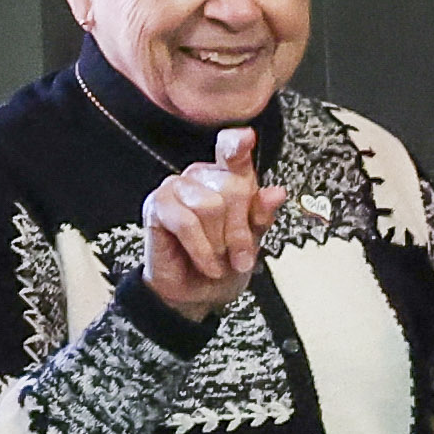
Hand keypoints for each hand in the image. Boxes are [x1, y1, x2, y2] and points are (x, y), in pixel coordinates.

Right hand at [141, 131, 271, 317]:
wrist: (196, 295)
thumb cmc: (223, 264)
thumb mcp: (253, 241)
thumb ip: (262, 215)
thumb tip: (277, 193)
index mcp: (227, 177)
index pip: (233, 150)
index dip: (238, 144)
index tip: (246, 138)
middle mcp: (201, 176)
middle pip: (232, 187)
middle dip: (239, 229)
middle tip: (238, 255)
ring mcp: (176, 188)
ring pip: (210, 206)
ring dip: (219, 243)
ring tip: (218, 258)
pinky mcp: (157, 206)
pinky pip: (186, 222)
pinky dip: (201, 250)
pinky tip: (206, 263)